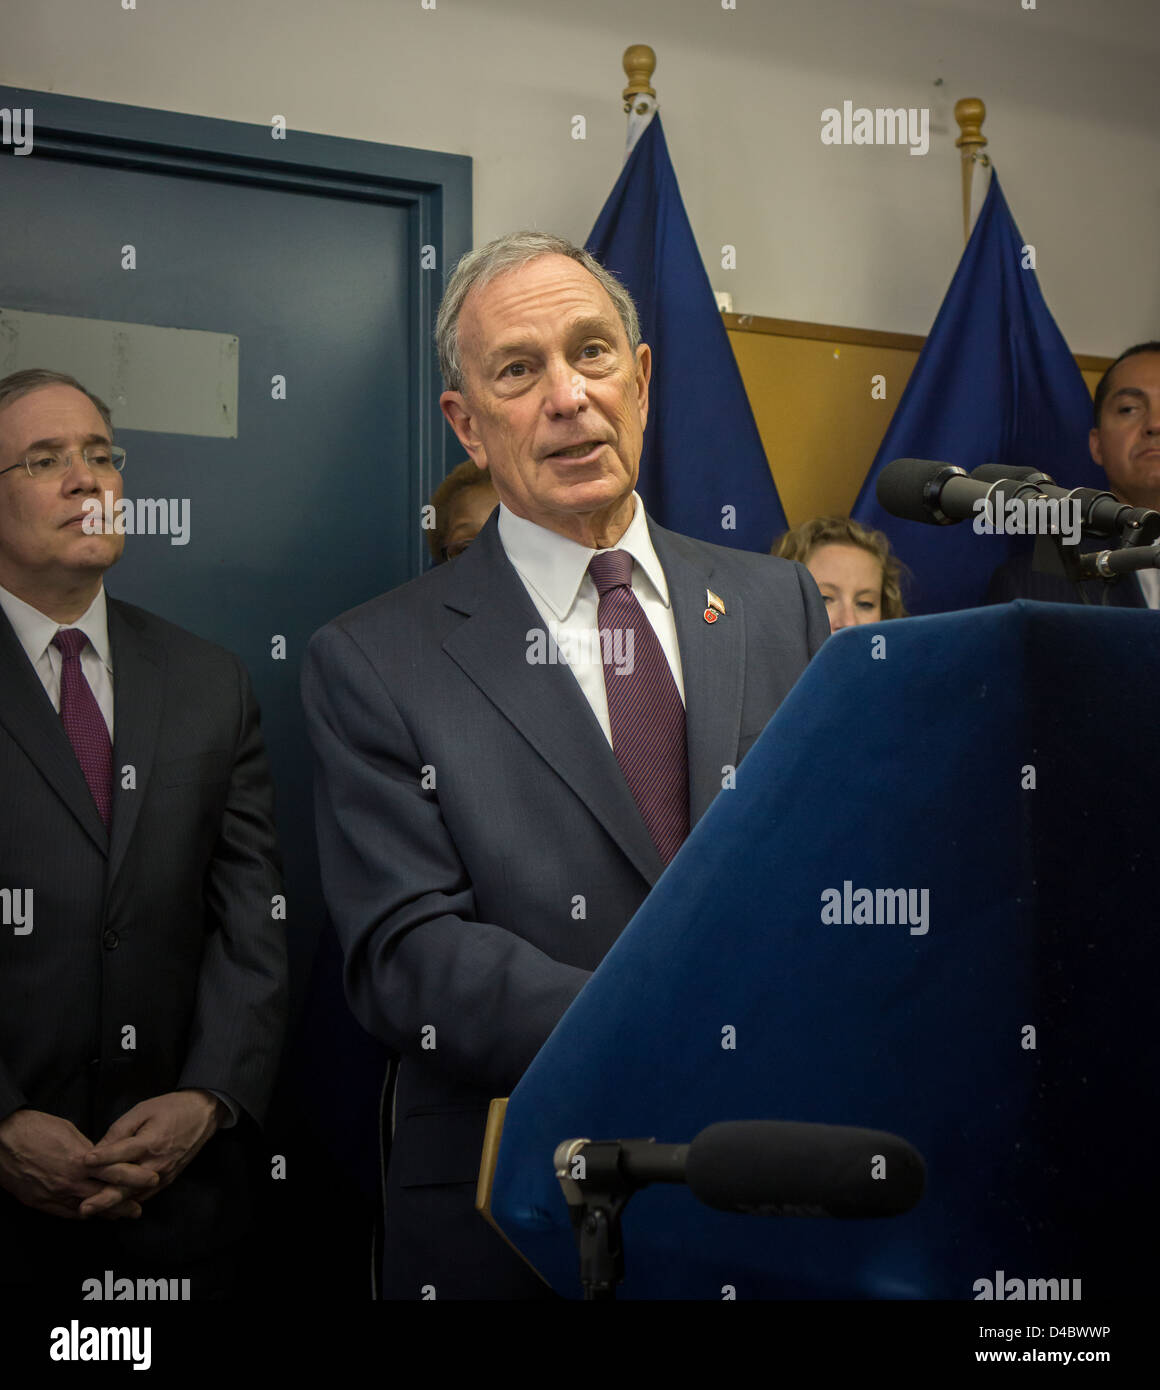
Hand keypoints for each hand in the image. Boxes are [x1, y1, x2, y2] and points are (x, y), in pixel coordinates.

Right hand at [0, 1108, 150, 1219]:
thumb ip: (88, 1149)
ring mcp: (54, 1194)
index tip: (151, 1180)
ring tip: (119, 1216)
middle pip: (105, 1196)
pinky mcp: (40, 1202)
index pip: (116, 1172)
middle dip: (124, 1203)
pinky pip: (65, 1213)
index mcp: (81, 1160)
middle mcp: (70, 1181)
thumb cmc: (37, 1129)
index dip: (135, 1178)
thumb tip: (101, 1158)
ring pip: (86, 1208)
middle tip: (138, 1210)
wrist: (3, 1140)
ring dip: (103, 1212)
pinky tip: (89, 1216)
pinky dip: (80, 1214)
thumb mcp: (70, 1132)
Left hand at [82, 1091, 222, 1216]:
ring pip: (134, 1195)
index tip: (84, 1162)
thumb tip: (98, 1149)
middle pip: (127, 1185)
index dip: (103, 1156)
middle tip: (83, 1209)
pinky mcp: (167, 1180)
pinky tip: (111, 1208)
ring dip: (113, 1205)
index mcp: (151, 1141)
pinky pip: (144, 1196)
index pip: (123, 1152)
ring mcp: (163, 1174)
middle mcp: (157, 1163)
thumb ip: (120, 1130)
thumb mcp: (143, 1110)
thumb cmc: (170, 1108)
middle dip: (104, 1199)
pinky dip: (127, 1203)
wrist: (203, 1114)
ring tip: (91, 1212)